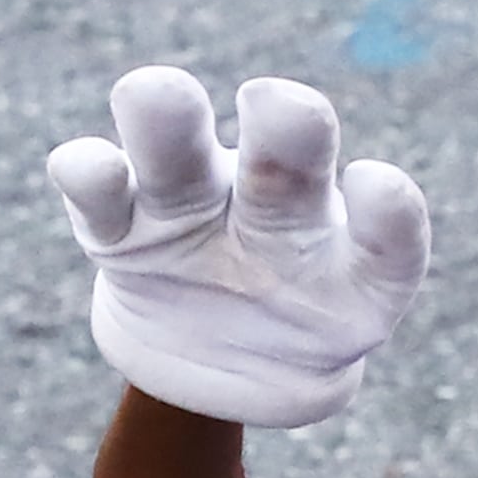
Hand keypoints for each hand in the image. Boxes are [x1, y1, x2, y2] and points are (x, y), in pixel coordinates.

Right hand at [48, 68, 429, 429]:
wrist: (222, 364)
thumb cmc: (294, 344)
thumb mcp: (322, 371)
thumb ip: (323, 372)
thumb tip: (307, 381)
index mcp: (342, 246)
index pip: (383, 227)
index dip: (387, 210)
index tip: (374, 188)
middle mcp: (270, 203)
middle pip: (280, 150)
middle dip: (282, 124)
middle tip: (272, 106)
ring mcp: (193, 208)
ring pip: (176, 149)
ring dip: (165, 118)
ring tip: (156, 96)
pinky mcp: (121, 230)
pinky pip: (99, 192)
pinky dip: (90, 173)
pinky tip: (91, 167)